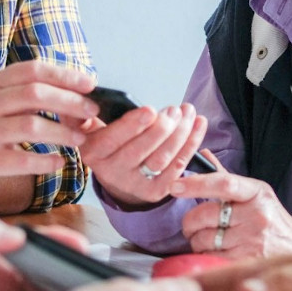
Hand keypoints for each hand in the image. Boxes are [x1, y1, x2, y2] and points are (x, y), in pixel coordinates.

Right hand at [0, 61, 98, 200]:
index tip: (90, 83)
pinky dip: (44, 161)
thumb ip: (22, 94)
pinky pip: (20, 159)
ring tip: (81, 139)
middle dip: (70, 102)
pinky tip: (59, 163)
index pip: (33, 70)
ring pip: (31, 125)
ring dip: (63, 133)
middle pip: (36, 94)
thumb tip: (71, 90)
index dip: (65, 74)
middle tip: (92, 113)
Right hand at [79, 103, 206, 206]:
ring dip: (180, 134)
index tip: (150, 109)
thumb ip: (97, 112)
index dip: (132, 125)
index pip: (112, 139)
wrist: (119, 171)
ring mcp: (133, 185)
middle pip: (140, 151)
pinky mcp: (154, 192)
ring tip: (188, 113)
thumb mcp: (96, 124)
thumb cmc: (112, 137)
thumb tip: (103, 98)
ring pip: (161, 160)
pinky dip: (191, 144)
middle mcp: (111, 172)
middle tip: (176, 110)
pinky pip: (176, 168)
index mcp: (93, 152)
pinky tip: (198, 125)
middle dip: (162, 128)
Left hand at [172, 157, 291, 257]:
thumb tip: (203, 154)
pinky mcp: (248, 262)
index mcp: (256, 192)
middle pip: (204, 217)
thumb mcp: (255, 194)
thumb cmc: (271, 219)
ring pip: (203, 241)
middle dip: (190, 223)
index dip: (196, 184)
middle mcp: (256, 215)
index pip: (223, 183)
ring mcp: (253, 241)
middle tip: (194, 226)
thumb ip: (226, 177)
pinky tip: (215, 253)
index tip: (175, 186)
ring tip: (210, 240)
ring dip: (197, 242)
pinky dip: (205, 257)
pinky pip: (210, 259)